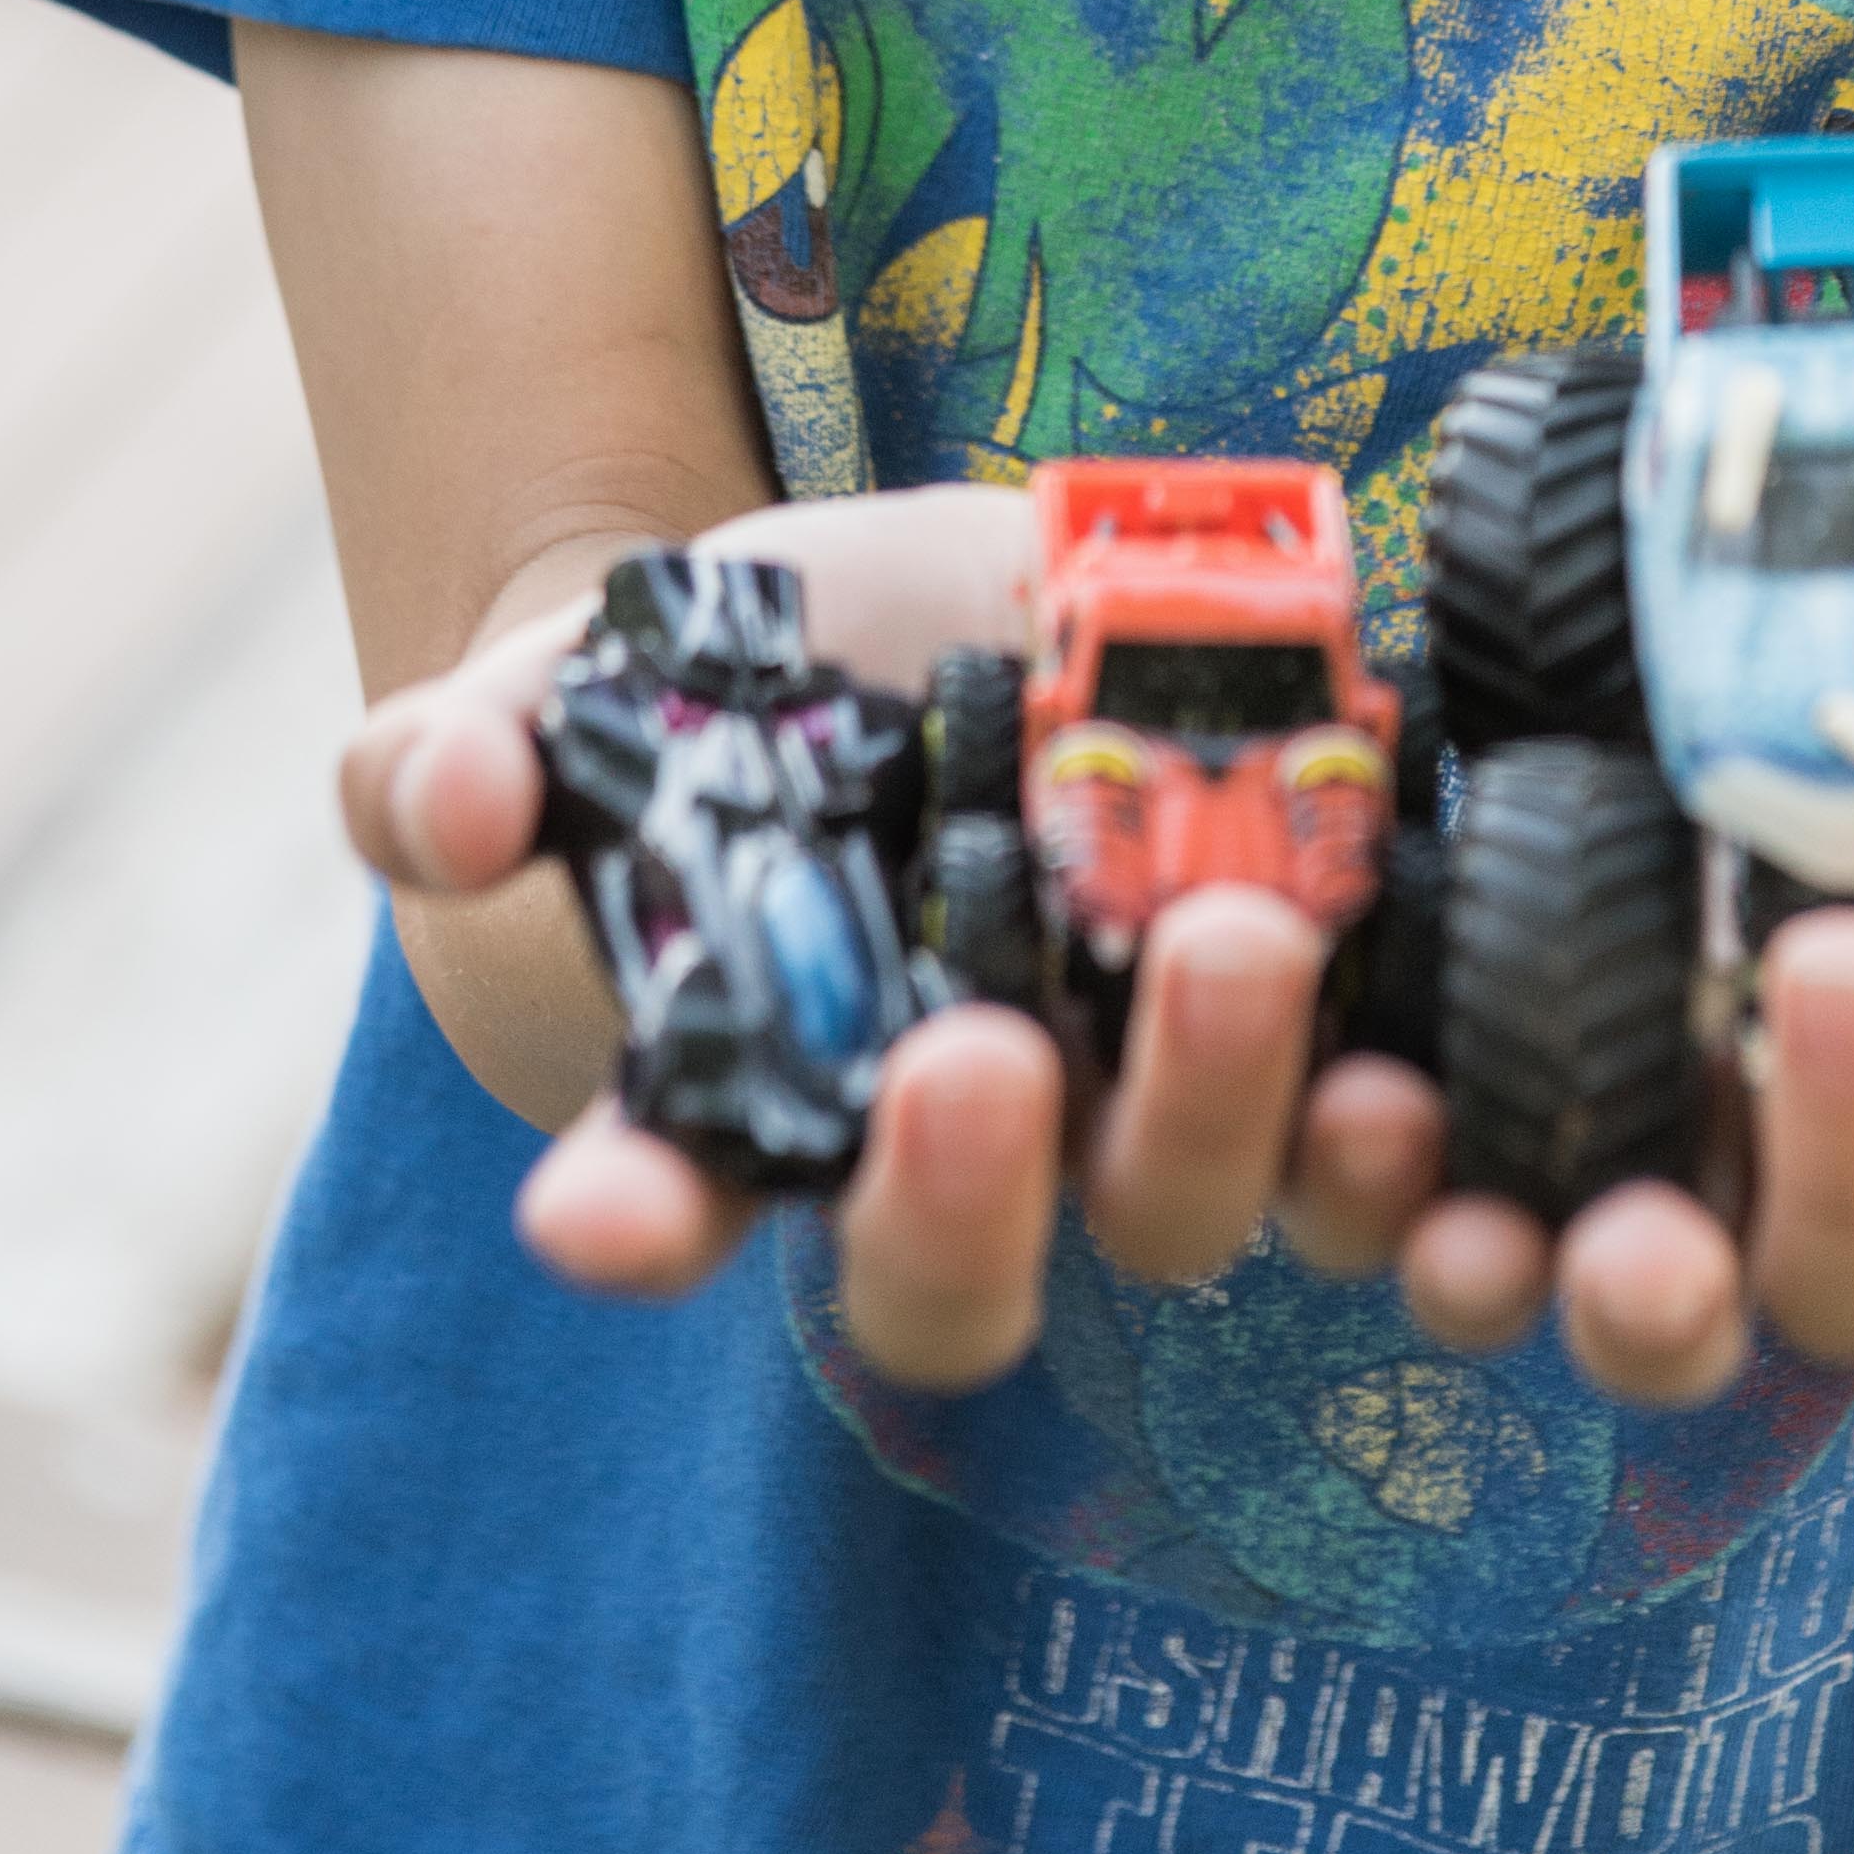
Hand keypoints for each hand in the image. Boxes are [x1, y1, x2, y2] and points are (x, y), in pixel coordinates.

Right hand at [339, 490, 1444, 1374]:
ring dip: (1220, 1109)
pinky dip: (1398, 1086)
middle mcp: (948, 1128)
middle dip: (965, 1195)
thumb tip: (436, 798)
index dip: (644, 1218)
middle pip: (963, 1266)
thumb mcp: (572, 689)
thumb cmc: (718, 678)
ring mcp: (1124, 1068)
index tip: (597, 1209)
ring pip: (1182, 1189)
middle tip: (973, 1059)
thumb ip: (465, 757)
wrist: (920, 586)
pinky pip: (1367, 1087)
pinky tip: (1417, 1030)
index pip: (680, 1203)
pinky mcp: (1287, 957)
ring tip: (1238, 947)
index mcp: (752, 1092)